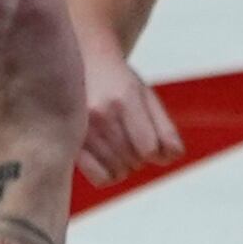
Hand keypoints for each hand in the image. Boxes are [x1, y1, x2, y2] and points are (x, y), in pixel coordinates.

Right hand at [76, 22, 182, 185]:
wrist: (79, 65)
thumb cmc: (117, 83)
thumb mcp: (146, 96)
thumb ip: (164, 127)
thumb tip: (173, 156)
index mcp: (124, 99)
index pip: (149, 148)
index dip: (155, 150)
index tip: (149, 140)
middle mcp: (100, 114)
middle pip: (134, 160)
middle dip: (140, 156)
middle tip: (131, 138)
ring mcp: (81, 130)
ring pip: (118, 171)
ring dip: (125, 166)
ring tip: (119, 147)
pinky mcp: (69, 143)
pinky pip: (99, 178)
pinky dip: (110, 176)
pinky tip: (108, 162)